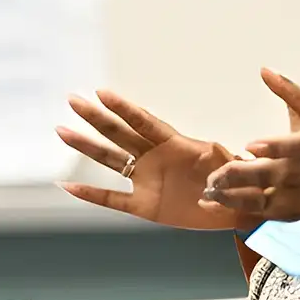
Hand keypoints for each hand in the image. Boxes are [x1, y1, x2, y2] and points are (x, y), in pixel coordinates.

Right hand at [55, 90, 248, 230]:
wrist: (236, 207)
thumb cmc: (236, 179)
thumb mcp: (232, 165)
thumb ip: (221, 157)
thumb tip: (215, 148)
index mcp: (174, 144)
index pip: (144, 122)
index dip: (124, 108)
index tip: (101, 93)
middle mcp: (154, 158)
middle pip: (119, 134)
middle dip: (96, 118)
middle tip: (73, 100)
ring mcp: (146, 181)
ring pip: (110, 161)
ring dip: (86, 146)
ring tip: (62, 131)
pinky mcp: (145, 206)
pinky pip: (113, 199)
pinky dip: (91, 194)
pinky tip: (68, 186)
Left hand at [203, 69, 299, 223]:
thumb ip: (291, 93)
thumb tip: (264, 70)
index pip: (295, 147)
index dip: (274, 148)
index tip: (250, 146)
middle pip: (271, 175)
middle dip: (241, 175)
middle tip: (214, 174)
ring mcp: (297, 195)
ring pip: (263, 199)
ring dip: (234, 196)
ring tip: (209, 190)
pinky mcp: (290, 211)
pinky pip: (261, 213)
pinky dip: (237, 209)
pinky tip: (214, 201)